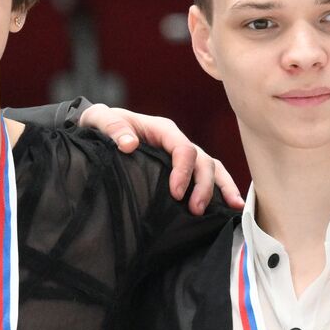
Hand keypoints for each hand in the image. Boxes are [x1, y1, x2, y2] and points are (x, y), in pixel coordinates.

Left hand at [77, 103, 243, 213]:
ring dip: (221, 187)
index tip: (176, 193)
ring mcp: (182, 156)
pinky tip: (231, 207)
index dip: (183, 170)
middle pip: (202, 160)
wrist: (98, 132)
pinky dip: (222, 188)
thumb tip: (129, 144)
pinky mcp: (182, 170)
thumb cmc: (100, 125)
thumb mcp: (99, 120)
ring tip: (230, 208)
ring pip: (211, 168)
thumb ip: (112, 128)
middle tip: (195, 209)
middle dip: (203, 185)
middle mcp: (177, 142)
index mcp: (162, 130)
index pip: (182, 148)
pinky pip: (208, 176)